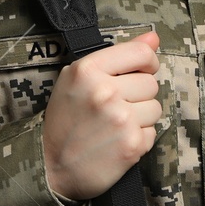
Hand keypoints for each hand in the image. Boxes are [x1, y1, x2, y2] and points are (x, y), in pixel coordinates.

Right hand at [41, 30, 161, 201]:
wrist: (49, 167)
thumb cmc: (64, 121)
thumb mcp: (78, 78)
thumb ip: (118, 55)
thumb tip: (154, 38)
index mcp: (88, 70)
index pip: (141, 53)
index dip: (148, 62)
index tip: (142, 72)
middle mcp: (105, 92)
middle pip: (151, 83)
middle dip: (138, 95)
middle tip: (115, 107)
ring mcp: (120, 119)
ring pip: (156, 108)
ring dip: (141, 118)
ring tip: (115, 126)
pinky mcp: (131, 145)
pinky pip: (152, 133)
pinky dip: (138, 138)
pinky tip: (117, 141)